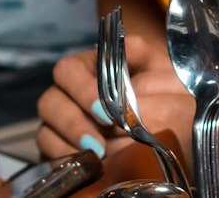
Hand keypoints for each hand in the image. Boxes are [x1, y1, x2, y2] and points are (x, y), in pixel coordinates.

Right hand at [36, 35, 193, 162]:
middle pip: (50, 101)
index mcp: (88, 67)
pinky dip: (66, 160)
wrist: (173, 121)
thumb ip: (138, 53)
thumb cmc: (162, 87)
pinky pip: (50, 156)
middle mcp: (68, 93)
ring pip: (45, 130)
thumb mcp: (156, 66)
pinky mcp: (60, 149)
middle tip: (100, 141)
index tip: (105, 112)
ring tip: (98, 155)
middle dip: (73, 121)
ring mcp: (61, 123)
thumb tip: (122, 53)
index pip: (68, 70)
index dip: (82, 90)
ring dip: (70, 144)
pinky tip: (89, 165)